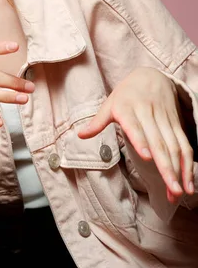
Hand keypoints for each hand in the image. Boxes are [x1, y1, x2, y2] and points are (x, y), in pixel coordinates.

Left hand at [78, 67, 193, 202]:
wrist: (151, 76)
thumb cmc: (126, 94)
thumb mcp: (110, 103)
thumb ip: (98, 121)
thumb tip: (80, 135)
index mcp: (128, 109)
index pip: (134, 126)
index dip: (141, 141)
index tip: (146, 157)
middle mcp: (148, 114)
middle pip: (159, 143)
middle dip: (166, 167)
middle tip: (171, 190)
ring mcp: (165, 120)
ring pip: (174, 146)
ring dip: (179, 170)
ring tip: (178, 192)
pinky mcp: (176, 124)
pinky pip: (184, 144)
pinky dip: (188, 164)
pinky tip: (188, 182)